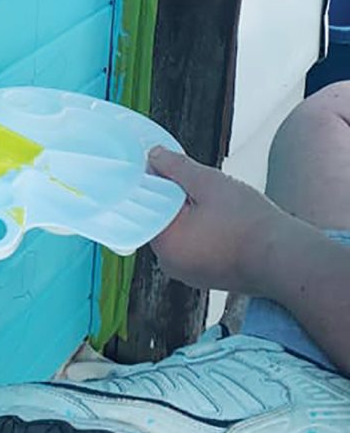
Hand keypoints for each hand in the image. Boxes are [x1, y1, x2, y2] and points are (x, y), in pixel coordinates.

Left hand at [148, 146, 289, 295]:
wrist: (286, 258)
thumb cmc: (248, 223)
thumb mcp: (208, 182)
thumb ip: (176, 167)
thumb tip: (152, 156)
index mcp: (164, 242)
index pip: (145, 203)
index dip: (157, 180)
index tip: (170, 166)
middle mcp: (170, 263)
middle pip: (162, 218)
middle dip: (177, 198)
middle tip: (202, 184)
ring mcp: (188, 273)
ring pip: (181, 232)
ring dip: (193, 214)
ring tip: (219, 204)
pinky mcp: (206, 277)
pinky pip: (196, 246)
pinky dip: (204, 231)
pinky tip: (226, 222)